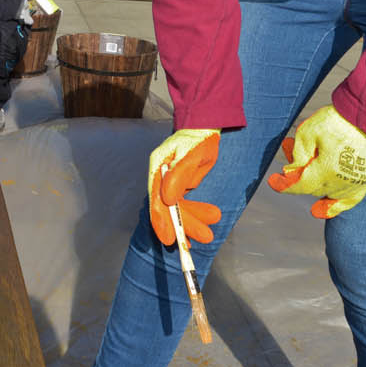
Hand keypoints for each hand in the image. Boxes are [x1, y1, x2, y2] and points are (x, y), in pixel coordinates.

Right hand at [147, 129, 221, 245]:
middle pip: (168, 206)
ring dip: (193, 220)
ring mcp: (169, 181)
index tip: (168, 238)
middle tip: (204, 236)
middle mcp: (160, 176)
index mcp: (158, 166)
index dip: (160, 219)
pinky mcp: (179, 185)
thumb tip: (167, 199)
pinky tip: (209, 217)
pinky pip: (184, 204)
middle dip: (185, 223)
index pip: (155, 197)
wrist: (206, 128)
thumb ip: (179, 176)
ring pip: (177, 207)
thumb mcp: (192, 155)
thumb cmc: (199, 138)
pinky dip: (195, 213)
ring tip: (210, 232)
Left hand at [267, 105, 365, 218]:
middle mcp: (341, 182)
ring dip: (312, 182)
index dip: (284, 185)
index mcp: (326, 170)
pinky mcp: (365, 181)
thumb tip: (291, 173)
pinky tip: (320, 211)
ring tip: (307, 160)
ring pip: (325, 192)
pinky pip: (347, 202)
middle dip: (298, 173)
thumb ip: (297, 155)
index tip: (273, 181)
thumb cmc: (335, 121)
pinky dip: (333, 207)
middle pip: (311, 187)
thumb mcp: (308, 133)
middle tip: (289, 150)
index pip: (300, 185)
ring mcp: (354, 183)